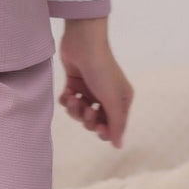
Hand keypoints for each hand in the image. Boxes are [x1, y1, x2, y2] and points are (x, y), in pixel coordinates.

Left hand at [56, 21, 132, 148]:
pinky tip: (67, 93)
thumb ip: (115, 124)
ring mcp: (90, 90)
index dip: (104, 130)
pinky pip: (69, 102)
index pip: (114, 125)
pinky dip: (66, 100)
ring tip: (73, 99)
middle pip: (96, 121)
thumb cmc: (102, 71)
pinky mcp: (74, 84)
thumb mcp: (112, 99)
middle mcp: (107, 96)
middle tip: (87, 108)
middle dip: (88, 118)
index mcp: (121, 99)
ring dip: (75, 109)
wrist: (83, 43)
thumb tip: (118, 146)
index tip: (98, 128)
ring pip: (81, 113)